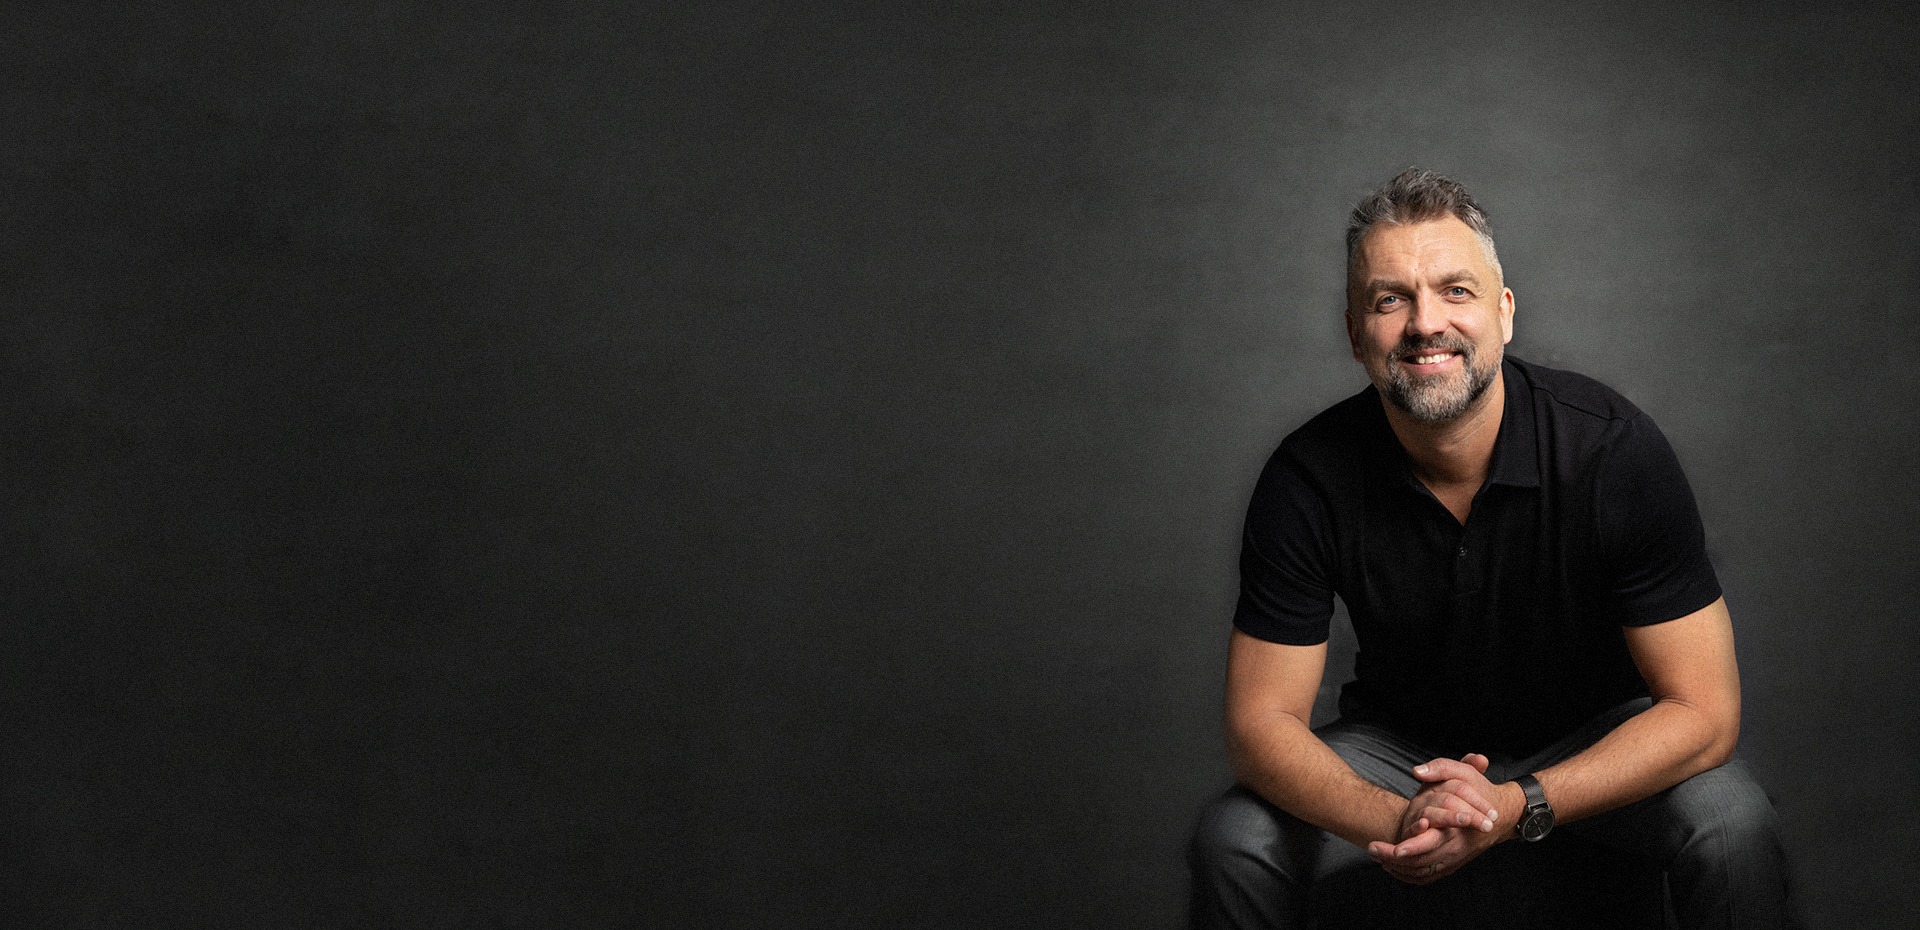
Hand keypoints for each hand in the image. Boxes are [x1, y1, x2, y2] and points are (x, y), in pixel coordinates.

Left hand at [1365, 754, 1511, 884]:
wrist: (1499, 816)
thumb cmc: (1479, 792)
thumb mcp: (1463, 774)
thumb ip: (1441, 768)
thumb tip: (1418, 771)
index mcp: (1456, 829)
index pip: (1429, 843)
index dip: (1409, 847)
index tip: (1391, 846)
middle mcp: (1455, 848)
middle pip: (1420, 862)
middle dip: (1394, 858)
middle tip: (1372, 849)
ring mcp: (1453, 859)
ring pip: (1421, 872)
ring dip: (1397, 867)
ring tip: (1376, 856)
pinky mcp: (1450, 864)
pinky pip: (1426, 876)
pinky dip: (1407, 875)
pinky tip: (1389, 866)